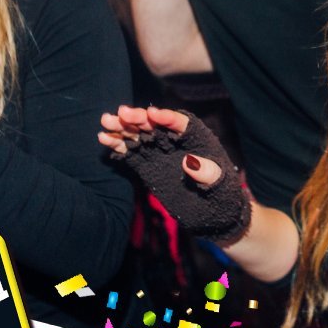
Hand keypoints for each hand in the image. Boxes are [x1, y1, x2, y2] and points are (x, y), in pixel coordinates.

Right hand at [99, 106, 251, 244]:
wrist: (212, 213)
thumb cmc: (222, 195)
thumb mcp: (219, 185)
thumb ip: (207, 173)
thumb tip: (189, 161)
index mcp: (197, 138)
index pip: (181, 123)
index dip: (166, 117)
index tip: (151, 114)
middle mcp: (176, 141)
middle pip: (155, 124)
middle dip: (138, 118)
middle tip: (120, 114)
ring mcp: (160, 152)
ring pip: (139, 135)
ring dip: (123, 128)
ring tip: (105, 123)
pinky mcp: (148, 165)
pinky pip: (132, 152)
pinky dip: (119, 145)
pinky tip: (105, 139)